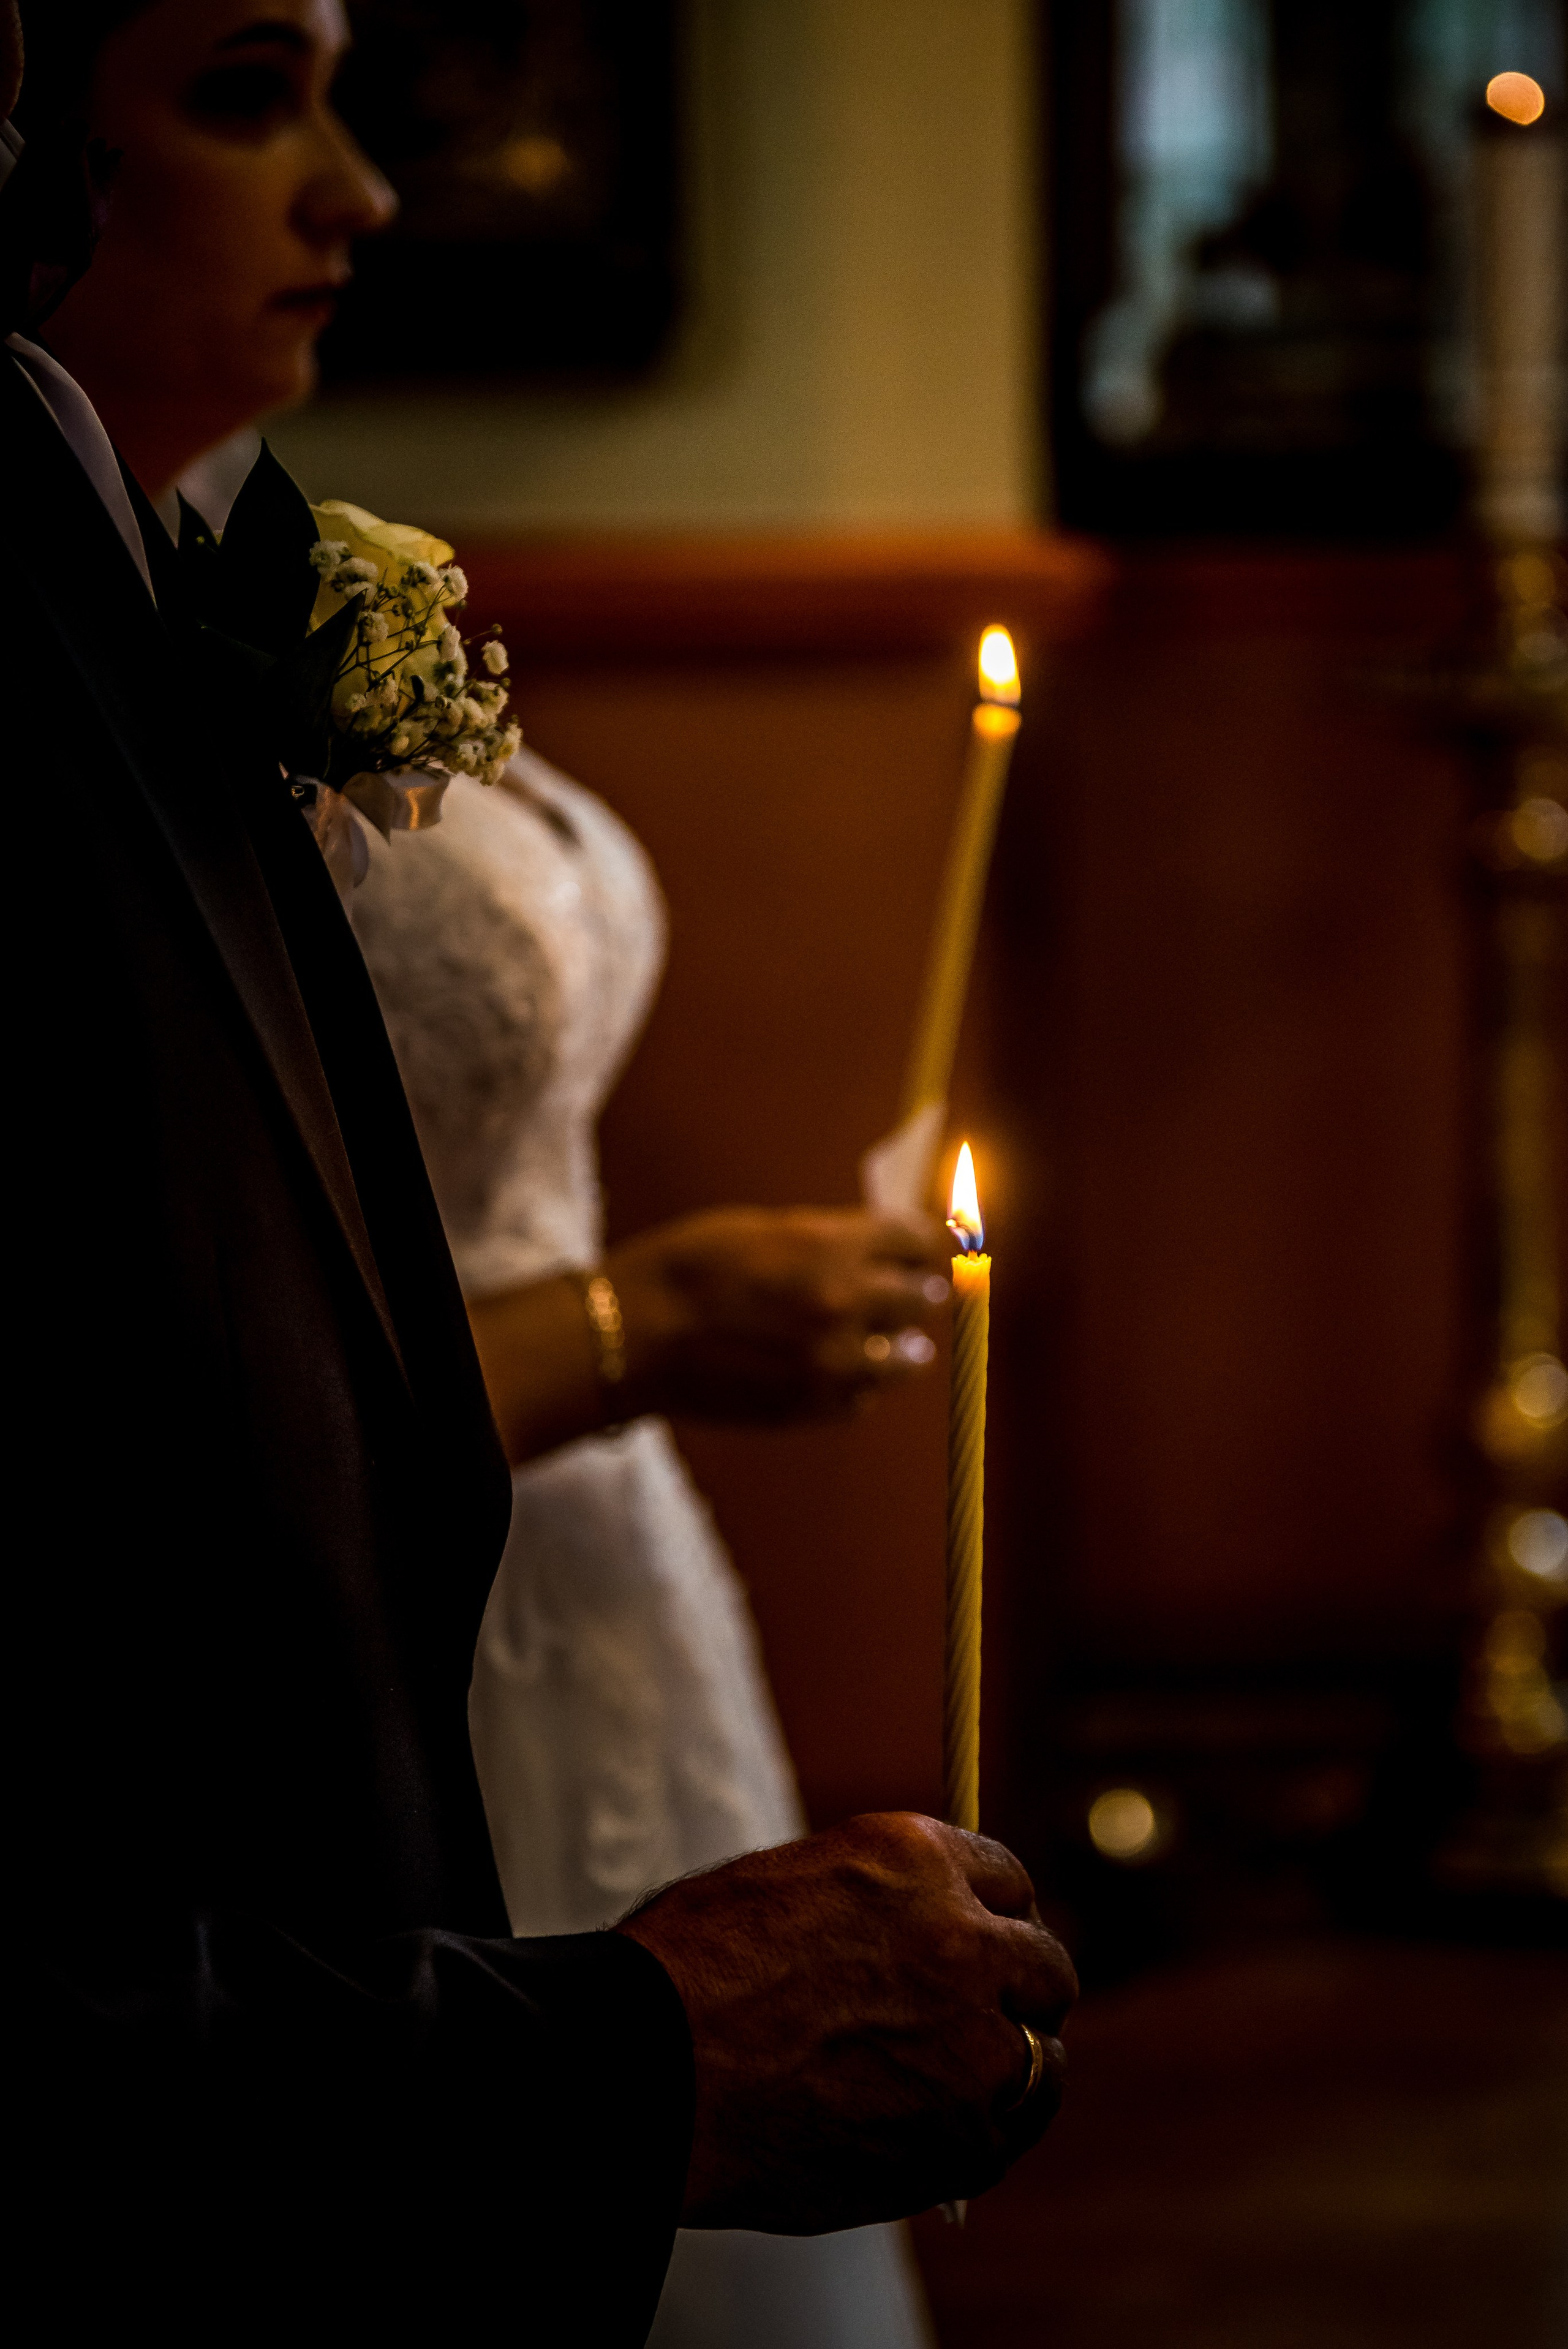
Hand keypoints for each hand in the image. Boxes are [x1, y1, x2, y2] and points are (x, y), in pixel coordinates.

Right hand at [608, 1206, 950, 1423]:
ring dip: (900, 1346)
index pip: (916, 1239)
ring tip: (889, 1342)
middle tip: (911, 1290)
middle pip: (923, 1297)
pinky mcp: (813, 1407)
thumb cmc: (685, 1269)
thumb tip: (876, 1248)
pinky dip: (860, 1386)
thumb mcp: (761, 1229)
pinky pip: (864, 1399)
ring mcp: (833, 1361)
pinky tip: (836, 1373)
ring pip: (907, 1357)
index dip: (923, 1241)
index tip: (923, 1246)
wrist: (631, 1337)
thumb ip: (826, 1240)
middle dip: (916, 1290)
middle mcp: (846, 1303)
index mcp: (832, 1247)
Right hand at [618, 1813, 1076, 2231]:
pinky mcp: (959, 2141)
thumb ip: (876, 1904)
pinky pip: (1007, 2138)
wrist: (648, 2072)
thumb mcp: (789, 1885)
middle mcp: (963, 1943)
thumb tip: (916, 1932)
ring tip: (968, 2085)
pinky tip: (942, 2135)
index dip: (995, 1917)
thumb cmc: (687, 1973)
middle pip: (1044, 1967)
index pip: (1007, 1881)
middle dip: (1020, 1989)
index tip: (987, 1944)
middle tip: (986, 2017)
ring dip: (1015, 2067)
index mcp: (915, 1860)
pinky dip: (986, 2136)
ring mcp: (972, 2046)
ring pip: (1042, 2059)